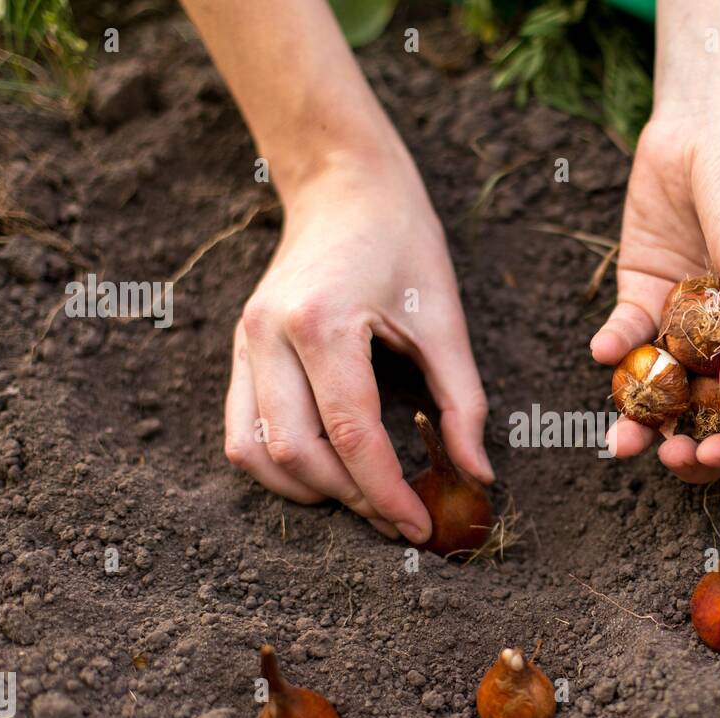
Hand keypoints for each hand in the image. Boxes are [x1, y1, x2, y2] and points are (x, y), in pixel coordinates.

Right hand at [224, 149, 492, 541]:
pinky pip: (241, 432)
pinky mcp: (240, 351)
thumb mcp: (446, 319)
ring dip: (308, 491)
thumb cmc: (403, 243)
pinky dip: (280, 467)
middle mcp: (268, 334)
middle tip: (398, 517)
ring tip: (363, 499)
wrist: (344, 186)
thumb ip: (463, 402)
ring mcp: (244, 343)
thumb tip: (479, 476)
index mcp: (322, 322)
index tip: (419, 527)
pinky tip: (327, 472)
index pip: (351, 434)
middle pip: (297, 452)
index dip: (387, 492)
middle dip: (351, 499)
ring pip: (255, 453)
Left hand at [590, 0, 719, 482]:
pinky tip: (603, 348)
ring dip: (643, 419)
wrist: (707, 124)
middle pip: (718, 418)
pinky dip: (614, 351)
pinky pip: (629, 342)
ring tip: (621, 438)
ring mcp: (690, 326)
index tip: (710, 456)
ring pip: (667, 392)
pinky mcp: (646, 300)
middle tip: (665, 456)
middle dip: (691, 445)